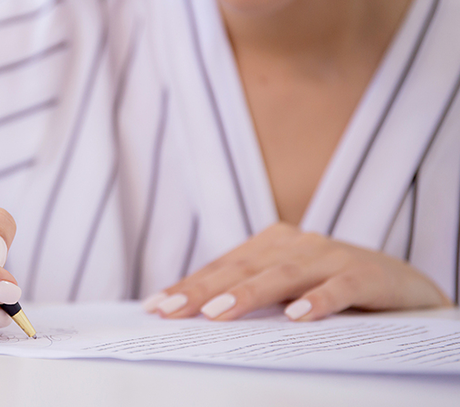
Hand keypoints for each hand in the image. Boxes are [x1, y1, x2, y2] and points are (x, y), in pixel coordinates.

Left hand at [143, 223, 451, 320]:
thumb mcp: (287, 290)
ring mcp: (329, 256)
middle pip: (242, 269)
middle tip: (170, 311)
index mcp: (270, 244)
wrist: (403, 285)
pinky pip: (339, 287)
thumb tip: (197, 315)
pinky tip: (297, 316)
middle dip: (202, 290)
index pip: (221, 268)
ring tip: (217, 312)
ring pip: (282, 274)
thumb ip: (251, 295)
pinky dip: (318, 299)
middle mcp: (295, 244)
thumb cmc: (332, 286)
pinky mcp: (365, 273)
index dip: (188, 286)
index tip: (155, 306)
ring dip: (248, 294)